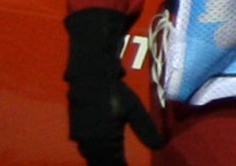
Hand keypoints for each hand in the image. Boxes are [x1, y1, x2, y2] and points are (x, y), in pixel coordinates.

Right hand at [65, 10, 154, 165]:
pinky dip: (95, 156)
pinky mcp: (76, 131)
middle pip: (101, 163)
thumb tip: (160, 147)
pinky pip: (86, 150)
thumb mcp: (135, 110)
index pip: (114, 164)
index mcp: (104, 140)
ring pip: (92, 157)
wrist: (89, 77)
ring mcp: (80, 138)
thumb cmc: (114, 92)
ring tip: (115, 163)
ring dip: (102, 162)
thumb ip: (146, 131)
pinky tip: (101, 155)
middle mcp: (89, 143)